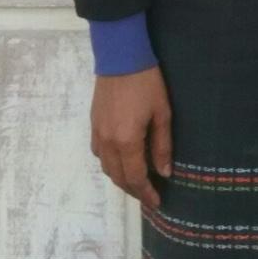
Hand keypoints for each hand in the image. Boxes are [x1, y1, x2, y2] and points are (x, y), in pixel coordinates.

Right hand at [90, 66, 172, 210]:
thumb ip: (162, 145)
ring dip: (120, 178)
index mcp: (126, 142)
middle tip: (149, 194)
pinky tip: (121, 160)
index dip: (146, 193)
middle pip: (118, 177)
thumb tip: (164, 172)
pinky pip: (99, 153)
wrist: (121, 56)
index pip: (136, 177)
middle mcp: (108, 143)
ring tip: (137, 180)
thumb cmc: (147, 83)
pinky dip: (110, 163)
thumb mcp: (162, 112)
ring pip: (106, 168)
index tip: (157, 202)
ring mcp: (97, 133)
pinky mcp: (93, 124)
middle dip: (134, 189)